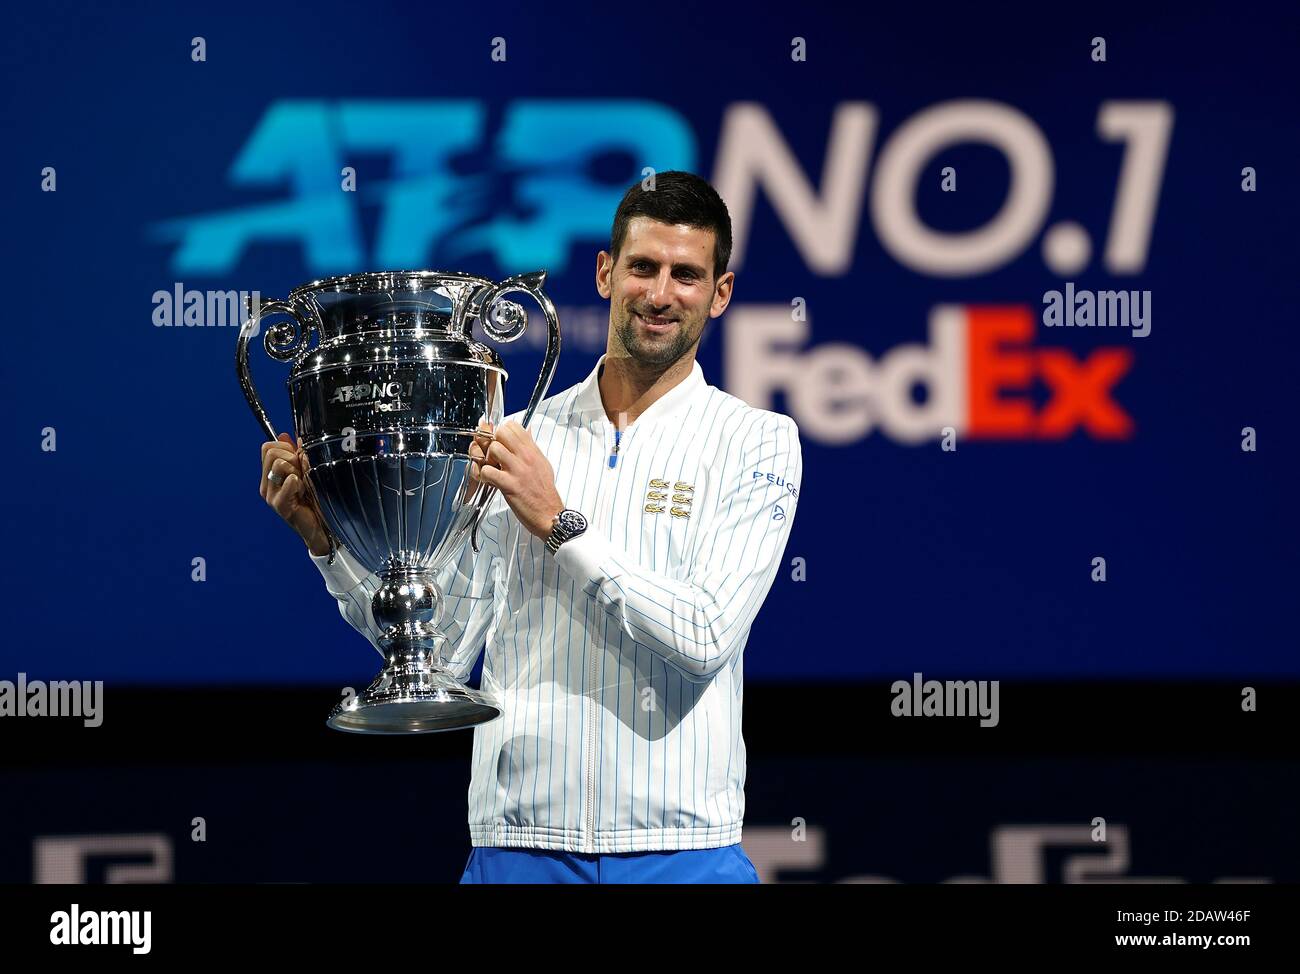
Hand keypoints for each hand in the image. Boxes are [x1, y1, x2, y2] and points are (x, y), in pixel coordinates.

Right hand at [260, 432, 329, 555]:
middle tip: (302, 473)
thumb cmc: (314, 499)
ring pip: (279, 463)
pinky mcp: (279, 505)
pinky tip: (304, 493)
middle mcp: (266, 485)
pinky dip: (300, 482)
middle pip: (270, 452)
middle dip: (291, 457)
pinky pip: (289, 480)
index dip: (285, 447)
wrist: (321, 526)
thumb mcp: (305, 471)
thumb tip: (287, 434)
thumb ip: (296, 453)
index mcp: (270, 475)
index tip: (298, 460)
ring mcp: (271, 495)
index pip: (267, 447)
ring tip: (304, 485)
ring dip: (297, 470)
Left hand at [468, 419, 564, 540]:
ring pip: (492, 449)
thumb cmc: (544, 492)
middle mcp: (526, 457)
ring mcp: (517, 470)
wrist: (549, 514)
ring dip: (486, 458)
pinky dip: (483, 475)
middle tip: (492, 455)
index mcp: (533, 450)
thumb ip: (531, 448)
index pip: (513, 426)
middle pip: (500, 432)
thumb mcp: (542, 463)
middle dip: (492, 442)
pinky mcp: (509, 485)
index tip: (500, 442)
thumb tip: (526, 431)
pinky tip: (489, 480)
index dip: (501, 432)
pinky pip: (487, 471)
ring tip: (490, 468)